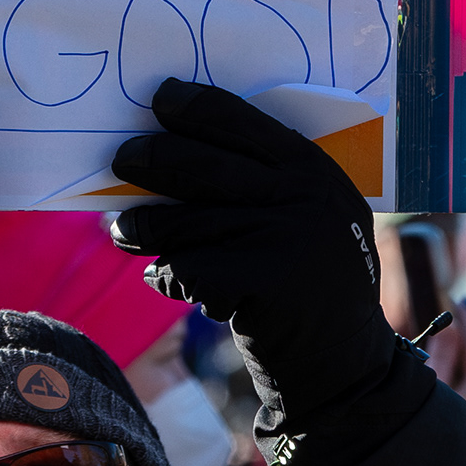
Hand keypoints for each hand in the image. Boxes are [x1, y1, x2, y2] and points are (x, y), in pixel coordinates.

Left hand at [107, 80, 396, 407]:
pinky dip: (168, 276)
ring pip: (186, 220)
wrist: (344, 365)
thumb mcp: (313, 218)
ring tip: (126, 231)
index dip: (195, 107)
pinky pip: (188, 268)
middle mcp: (305, 197)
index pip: (243, 122)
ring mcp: (285, 238)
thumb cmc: (313, 284)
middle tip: (121, 160)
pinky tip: (167, 282)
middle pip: (203, 165)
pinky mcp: (262, 283)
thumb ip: (269, 182)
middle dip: (151, 159)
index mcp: (315, 170)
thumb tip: (179, 144)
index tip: (161, 100)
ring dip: (145, 226)